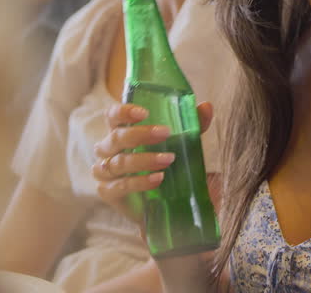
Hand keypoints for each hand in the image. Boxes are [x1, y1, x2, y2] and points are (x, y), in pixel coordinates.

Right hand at [92, 101, 213, 221]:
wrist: (163, 203)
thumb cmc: (164, 164)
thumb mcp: (180, 143)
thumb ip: (192, 125)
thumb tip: (206, 107)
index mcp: (119, 131)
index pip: (113, 116)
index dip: (124, 112)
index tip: (144, 112)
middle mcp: (107, 150)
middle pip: (116, 138)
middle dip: (140, 135)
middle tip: (165, 133)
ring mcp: (104, 172)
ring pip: (119, 162)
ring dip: (144, 159)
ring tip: (168, 159)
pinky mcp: (108, 193)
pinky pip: (121, 185)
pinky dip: (140, 181)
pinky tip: (158, 179)